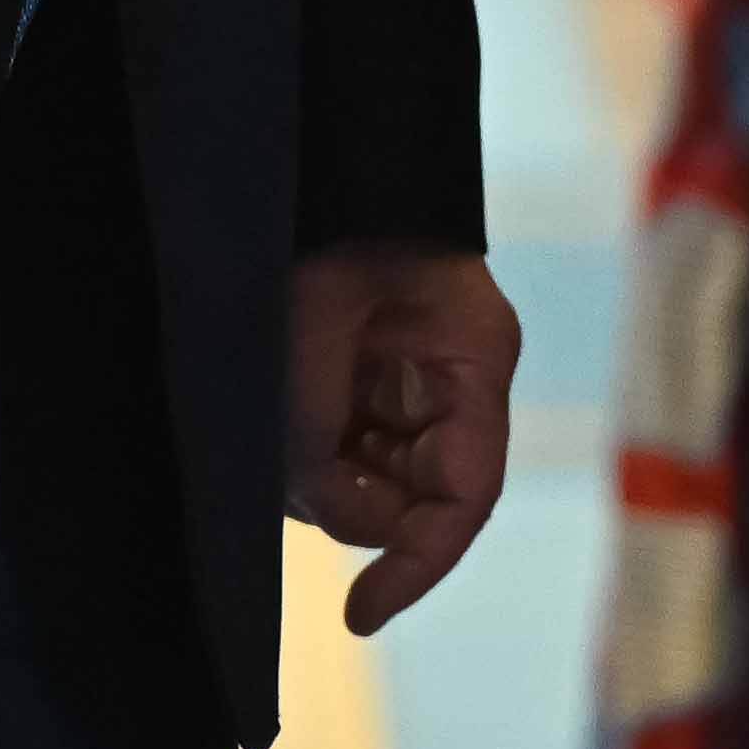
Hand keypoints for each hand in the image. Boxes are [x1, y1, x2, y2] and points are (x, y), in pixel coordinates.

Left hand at [286, 242, 520, 633]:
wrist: (317, 132)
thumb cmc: (329, 205)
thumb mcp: (317, 313)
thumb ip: (317, 420)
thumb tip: (318, 506)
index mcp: (472, 358)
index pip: (464, 495)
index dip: (417, 565)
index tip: (359, 616)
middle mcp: (449, 379)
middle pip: (415, 494)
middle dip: (353, 506)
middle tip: (291, 473)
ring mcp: (408, 376)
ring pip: (373, 475)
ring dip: (321, 475)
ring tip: (276, 414)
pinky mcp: (366, 370)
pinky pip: (345, 441)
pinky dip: (307, 449)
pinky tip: (275, 412)